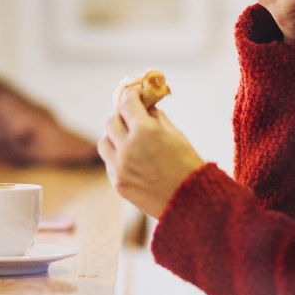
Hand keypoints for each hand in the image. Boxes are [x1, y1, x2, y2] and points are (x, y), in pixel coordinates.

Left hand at [98, 88, 205, 218]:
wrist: (190, 202)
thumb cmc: (187, 165)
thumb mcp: (175, 134)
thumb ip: (156, 117)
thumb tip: (144, 106)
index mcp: (145, 131)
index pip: (126, 103)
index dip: (129, 94)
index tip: (133, 92)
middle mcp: (127, 147)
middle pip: (111, 121)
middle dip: (121, 115)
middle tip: (130, 114)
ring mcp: (119, 167)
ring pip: (104, 141)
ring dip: (113, 135)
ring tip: (127, 137)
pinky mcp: (117, 183)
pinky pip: (109, 162)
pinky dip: (116, 155)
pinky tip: (131, 157)